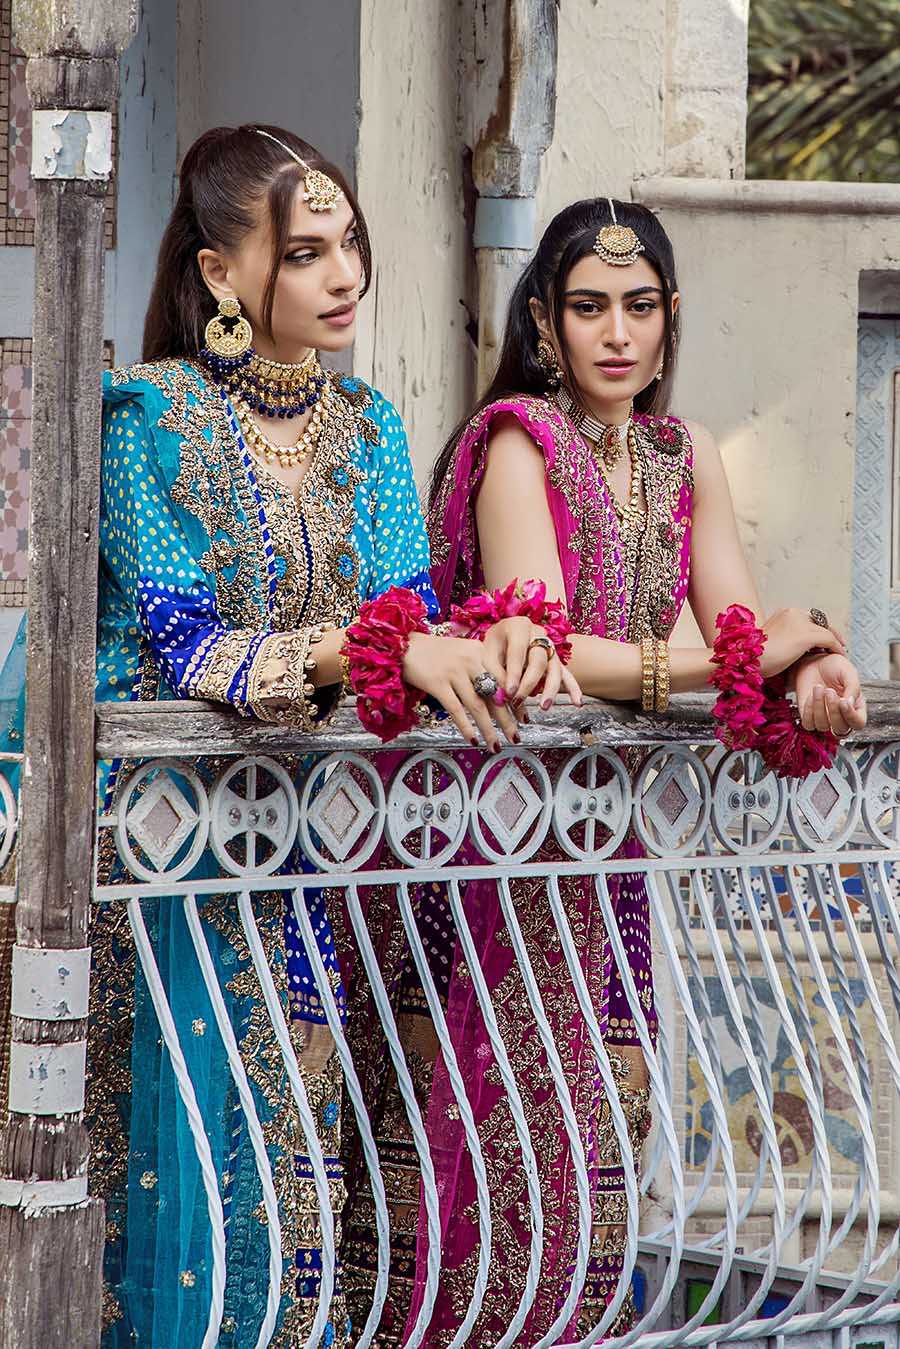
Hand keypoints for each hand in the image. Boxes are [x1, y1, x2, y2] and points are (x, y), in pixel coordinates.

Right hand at [402, 632, 519, 750]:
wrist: (404, 645)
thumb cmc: (435, 653)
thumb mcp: (463, 652)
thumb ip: (481, 669)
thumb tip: (502, 696)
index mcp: (480, 651)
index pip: (504, 679)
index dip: (515, 701)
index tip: (524, 717)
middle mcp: (470, 660)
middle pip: (495, 694)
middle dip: (507, 719)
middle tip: (516, 737)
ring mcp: (454, 672)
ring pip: (478, 706)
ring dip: (488, 729)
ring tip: (495, 745)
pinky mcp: (438, 683)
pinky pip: (456, 710)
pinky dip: (466, 727)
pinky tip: (473, 739)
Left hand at [481, 616, 582, 710]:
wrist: (504, 635)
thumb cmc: (495, 643)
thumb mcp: (487, 653)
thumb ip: (494, 673)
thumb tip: (503, 697)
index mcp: (519, 627)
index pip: (518, 652)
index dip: (514, 673)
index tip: (509, 692)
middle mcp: (538, 634)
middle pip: (539, 660)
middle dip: (529, 683)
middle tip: (518, 700)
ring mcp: (550, 647)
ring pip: (555, 668)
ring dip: (550, 689)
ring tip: (544, 706)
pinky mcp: (555, 660)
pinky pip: (566, 674)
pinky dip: (573, 689)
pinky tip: (577, 702)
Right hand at [760, 607, 845, 678]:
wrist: (749, 659)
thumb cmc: (756, 657)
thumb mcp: (772, 642)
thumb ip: (786, 639)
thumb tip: (794, 649)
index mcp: (785, 613)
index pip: (809, 618)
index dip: (819, 629)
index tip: (825, 642)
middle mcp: (794, 613)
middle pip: (820, 621)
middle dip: (830, 633)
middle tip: (838, 645)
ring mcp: (801, 623)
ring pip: (827, 630)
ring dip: (835, 641)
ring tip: (840, 651)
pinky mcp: (806, 635)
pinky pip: (829, 640)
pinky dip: (836, 648)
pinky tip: (840, 656)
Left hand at [792, 652, 866, 736]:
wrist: (814, 661)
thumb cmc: (834, 667)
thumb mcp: (848, 673)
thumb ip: (853, 688)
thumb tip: (850, 704)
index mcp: (856, 706)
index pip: (858, 723)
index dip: (851, 716)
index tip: (843, 701)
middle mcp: (841, 715)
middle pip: (840, 729)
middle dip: (834, 711)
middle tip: (829, 691)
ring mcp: (824, 717)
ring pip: (823, 726)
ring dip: (819, 708)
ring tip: (819, 687)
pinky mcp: (809, 716)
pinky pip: (808, 724)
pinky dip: (808, 710)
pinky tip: (810, 695)